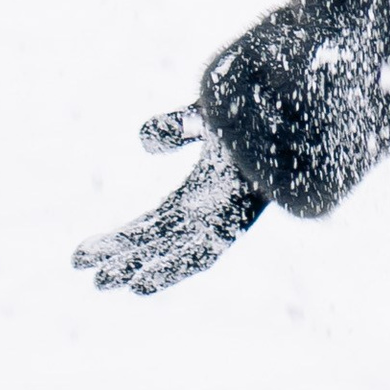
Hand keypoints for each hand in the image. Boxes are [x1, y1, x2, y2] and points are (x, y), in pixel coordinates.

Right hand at [75, 106, 266, 294]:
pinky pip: (208, 249)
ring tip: (109, 283)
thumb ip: (177, 127)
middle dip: (125, 259)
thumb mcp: (208, 117)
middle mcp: (214, 211)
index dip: (120, 242)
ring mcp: (231, 214)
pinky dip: (176, 266)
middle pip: (163, 242)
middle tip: (88, 278)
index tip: (82, 256)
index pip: (154, 226)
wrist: (307, 106)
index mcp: (202, 195)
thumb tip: (144, 140)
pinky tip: (146, 281)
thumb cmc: (262, 112)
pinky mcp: (244, 213)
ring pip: (180, 251)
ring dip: (146, 268)